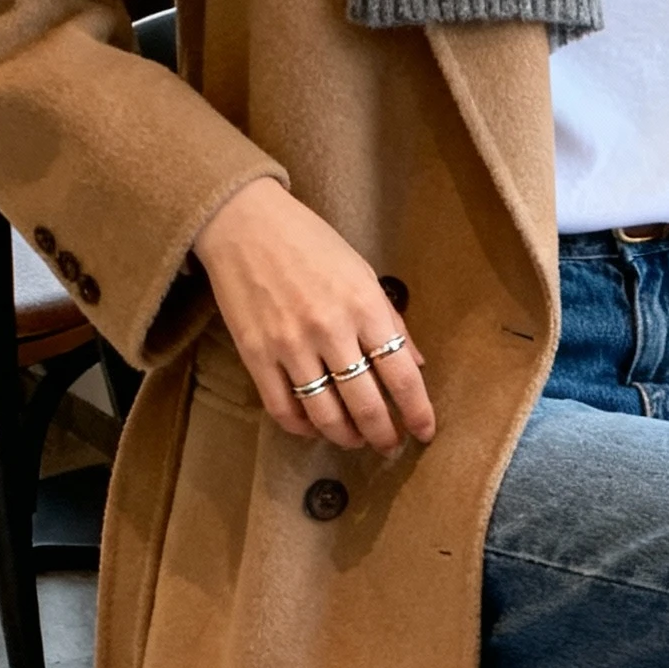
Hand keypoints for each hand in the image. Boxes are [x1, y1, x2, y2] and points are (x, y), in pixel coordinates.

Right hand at [193, 179, 434, 454]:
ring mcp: (291, 344)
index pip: (402, 376)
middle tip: (389, 445)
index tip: (424, 432)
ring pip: (324, 414)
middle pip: (366, 404)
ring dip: (345, 436)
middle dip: (383, 435)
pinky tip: (313, 427)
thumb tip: (416, 364)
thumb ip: (390, 321)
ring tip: (355, 439)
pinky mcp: (256, 354)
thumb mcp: (362, 272)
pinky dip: (301, 426)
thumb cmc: (309, 242)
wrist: (244, 222)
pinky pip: (282, 407)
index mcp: (365, 306)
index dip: (417, 413)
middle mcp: (331, 330)